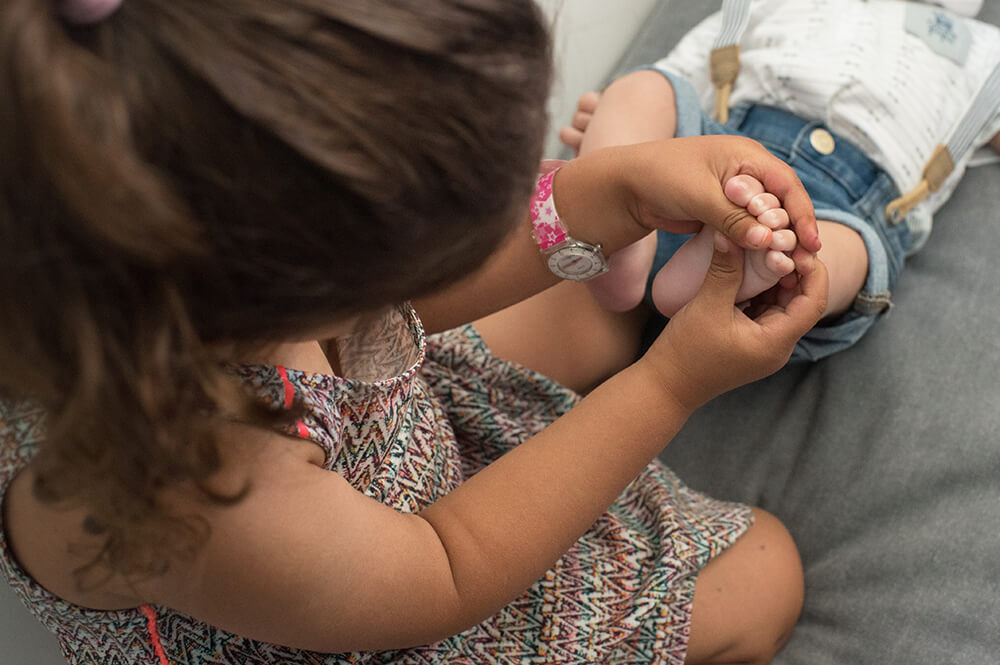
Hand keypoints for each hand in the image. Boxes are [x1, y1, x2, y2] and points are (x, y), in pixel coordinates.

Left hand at [622, 136, 821, 256]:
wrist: (624, 187)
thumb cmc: (660, 178)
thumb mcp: (700, 196)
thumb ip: (734, 218)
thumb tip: (767, 240)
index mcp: (746, 155)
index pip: (787, 184)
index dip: (802, 214)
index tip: (811, 243)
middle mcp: (745, 169)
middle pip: (782, 201)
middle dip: (794, 229)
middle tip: (805, 260)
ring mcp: (733, 190)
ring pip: (765, 216)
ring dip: (776, 238)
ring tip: (790, 265)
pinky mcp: (720, 208)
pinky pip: (747, 225)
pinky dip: (756, 241)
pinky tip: (765, 261)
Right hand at [641, 233, 828, 410]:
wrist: (664, 386)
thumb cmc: (685, 353)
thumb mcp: (706, 307)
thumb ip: (724, 269)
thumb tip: (731, 232)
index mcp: (776, 342)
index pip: (814, 302)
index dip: (812, 270)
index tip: (795, 245)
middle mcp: (777, 345)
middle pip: (801, 300)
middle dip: (793, 268)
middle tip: (777, 239)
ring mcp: (763, 343)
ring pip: (782, 302)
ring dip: (775, 276)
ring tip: (762, 248)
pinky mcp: (749, 340)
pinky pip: (764, 308)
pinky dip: (760, 287)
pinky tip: (747, 267)